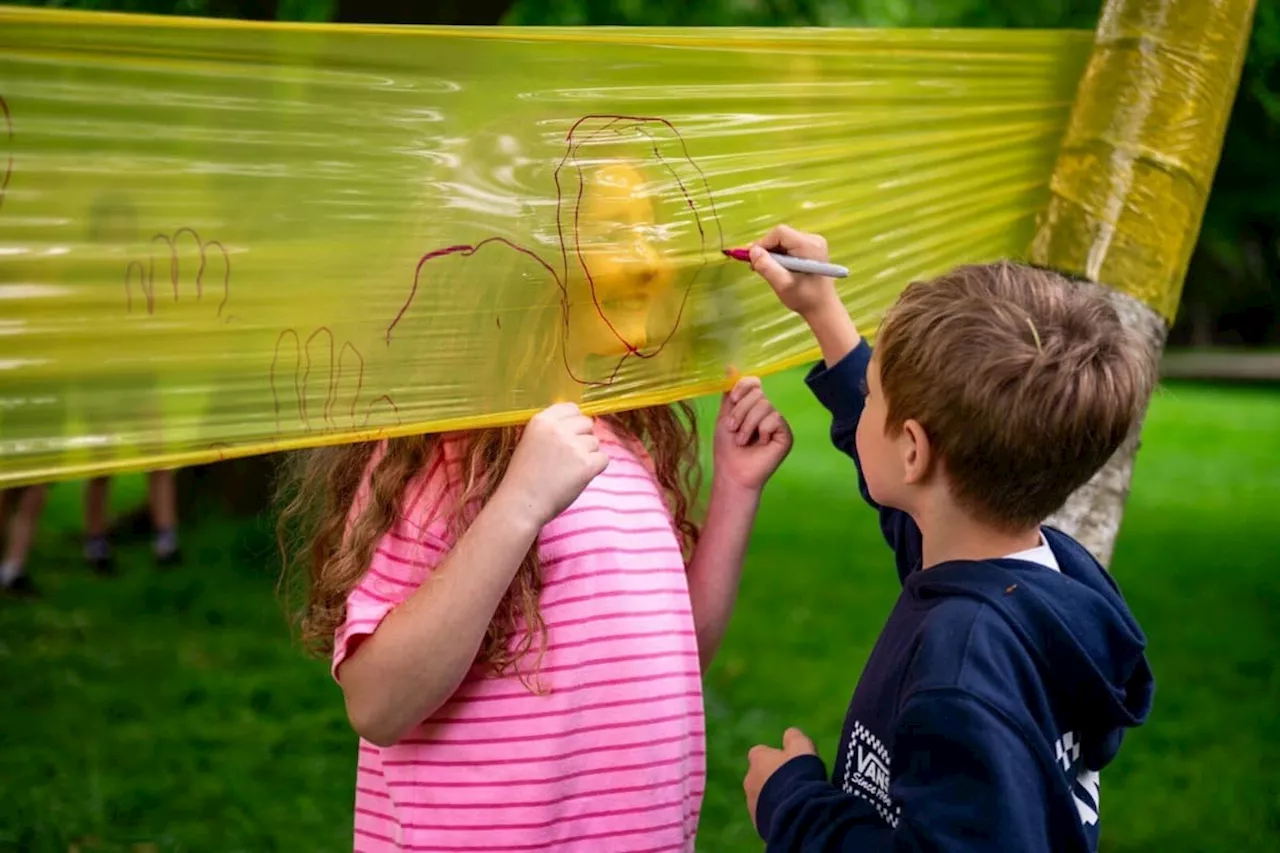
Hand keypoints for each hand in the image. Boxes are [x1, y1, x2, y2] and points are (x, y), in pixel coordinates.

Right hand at [499, 403, 608, 526]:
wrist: (521, 504)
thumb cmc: (523, 477)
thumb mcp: (529, 442)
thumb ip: (551, 430)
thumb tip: (578, 424)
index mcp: (541, 421)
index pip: (571, 407)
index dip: (574, 422)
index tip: (570, 435)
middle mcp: (558, 430)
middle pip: (587, 423)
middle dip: (583, 438)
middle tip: (569, 457)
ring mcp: (573, 447)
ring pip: (596, 443)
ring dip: (588, 455)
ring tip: (569, 471)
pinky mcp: (586, 465)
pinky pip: (604, 459)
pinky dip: (596, 469)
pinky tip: (579, 477)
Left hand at [715, 377, 791, 491]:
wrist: (733, 472)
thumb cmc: (727, 448)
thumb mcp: (724, 416)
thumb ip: (729, 393)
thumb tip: (730, 367)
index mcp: (753, 406)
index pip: (754, 382)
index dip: (743, 387)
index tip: (732, 401)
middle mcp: (767, 411)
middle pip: (758, 394)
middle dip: (740, 412)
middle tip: (734, 430)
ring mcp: (777, 423)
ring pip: (765, 406)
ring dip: (747, 424)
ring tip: (743, 440)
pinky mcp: (786, 434)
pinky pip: (774, 419)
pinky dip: (762, 431)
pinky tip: (760, 444)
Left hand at [745, 727, 818, 827]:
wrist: (795, 810)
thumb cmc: (798, 774)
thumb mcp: (801, 747)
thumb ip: (794, 737)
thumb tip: (789, 733)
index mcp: (757, 760)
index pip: (759, 753)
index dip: (772, 757)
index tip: (786, 761)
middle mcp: (749, 780)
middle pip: (759, 777)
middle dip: (772, 780)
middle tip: (792, 784)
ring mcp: (751, 804)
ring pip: (761, 798)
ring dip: (773, 798)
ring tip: (793, 802)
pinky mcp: (758, 823)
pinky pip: (766, 815)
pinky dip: (776, 814)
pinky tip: (791, 815)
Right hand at [749, 225, 839, 319]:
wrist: (823, 308)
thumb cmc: (804, 298)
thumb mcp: (782, 284)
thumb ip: (766, 267)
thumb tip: (752, 251)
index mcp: (808, 245)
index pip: (779, 233)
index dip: (762, 243)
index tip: (751, 258)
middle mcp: (813, 239)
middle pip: (781, 236)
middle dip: (766, 250)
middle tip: (755, 266)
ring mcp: (814, 243)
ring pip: (783, 241)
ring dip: (772, 254)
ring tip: (765, 270)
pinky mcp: (811, 249)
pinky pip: (789, 246)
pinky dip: (779, 256)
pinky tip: (776, 269)